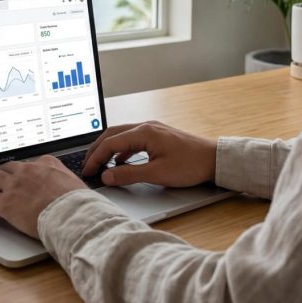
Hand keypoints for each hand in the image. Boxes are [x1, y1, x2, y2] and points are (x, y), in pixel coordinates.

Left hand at [0, 155, 87, 237]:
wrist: (72, 215)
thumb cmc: (78, 205)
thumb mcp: (77, 185)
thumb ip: (68, 182)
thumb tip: (73, 189)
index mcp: (47, 165)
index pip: (32, 163)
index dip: (24, 170)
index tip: (22, 174)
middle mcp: (28, 171)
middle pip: (8, 167)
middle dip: (2, 173)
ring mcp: (15, 185)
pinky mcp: (5, 203)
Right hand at [81, 121, 217, 187]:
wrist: (214, 159)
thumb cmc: (190, 164)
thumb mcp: (157, 173)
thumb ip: (128, 174)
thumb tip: (107, 176)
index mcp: (144, 133)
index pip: (110, 143)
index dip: (95, 157)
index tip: (87, 171)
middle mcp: (146, 126)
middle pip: (112, 134)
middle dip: (97, 150)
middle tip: (87, 165)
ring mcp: (152, 129)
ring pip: (121, 136)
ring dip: (108, 149)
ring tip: (99, 163)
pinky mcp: (158, 136)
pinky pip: (132, 139)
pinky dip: (121, 150)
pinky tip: (120, 162)